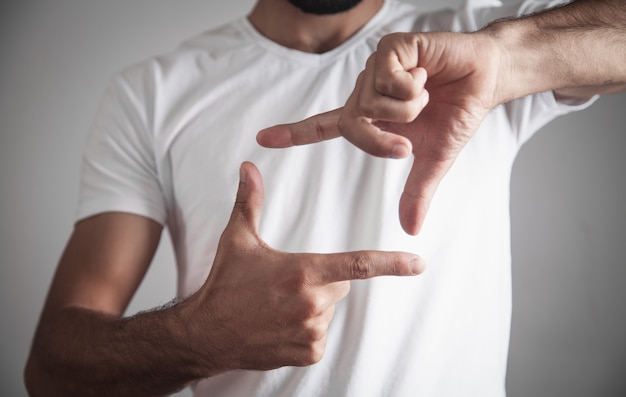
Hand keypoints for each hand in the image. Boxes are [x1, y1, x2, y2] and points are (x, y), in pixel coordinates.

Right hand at [186, 162, 424, 373]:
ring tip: (277, 307)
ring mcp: (311, 331)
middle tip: (288, 283)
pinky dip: (306, 330)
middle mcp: (312, 303)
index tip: (418, 263)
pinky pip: (319, 336)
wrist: (205, 333)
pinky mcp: (307, 353)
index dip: (392, 263)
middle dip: (322, 281)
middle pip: (340, 285)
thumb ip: (250, 202)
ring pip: (328, 311)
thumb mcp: (238, 240)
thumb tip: (249, 168)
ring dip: (312, 307)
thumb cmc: (224, 285)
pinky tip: (279, 325)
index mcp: (303, 271)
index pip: (358, 265)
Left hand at [257, 32, 502, 234]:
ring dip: (408, 107)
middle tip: (410, 136)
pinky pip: (388, 77)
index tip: (262, 138)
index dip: (293, 134)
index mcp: (370, 116)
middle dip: (383, 140)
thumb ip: (416, 191)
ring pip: (371, 102)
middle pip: (353, 124)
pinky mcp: (391, 48)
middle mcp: (366, 92)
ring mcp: (375, 69)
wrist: (486, 80)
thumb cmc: (456, 114)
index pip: (324, 127)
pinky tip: (426, 73)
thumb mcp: (433, 159)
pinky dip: (414, 84)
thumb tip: (412, 229)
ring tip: (425, 92)